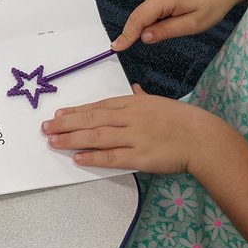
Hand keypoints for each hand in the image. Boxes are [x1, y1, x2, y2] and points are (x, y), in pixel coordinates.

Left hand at [42, 84, 215, 173]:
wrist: (202, 137)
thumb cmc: (182, 120)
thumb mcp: (159, 102)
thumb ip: (142, 97)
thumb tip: (133, 89)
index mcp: (133, 103)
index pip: (98, 106)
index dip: (76, 111)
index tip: (58, 115)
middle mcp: (130, 117)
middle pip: (91, 119)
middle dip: (65, 124)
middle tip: (45, 128)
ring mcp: (134, 137)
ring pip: (96, 136)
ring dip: (72, 139)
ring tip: (53, 142)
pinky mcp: (140, 157)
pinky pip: (111, 157)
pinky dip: (93, 157)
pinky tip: (77, 158)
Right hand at [112, 0, 247, 50]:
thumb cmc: (215, 0)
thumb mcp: (194, 23)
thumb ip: (166, 31)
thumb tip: (144, 37)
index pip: (138, 19)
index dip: (126, 35)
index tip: (115, 47)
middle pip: (144, 15)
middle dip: (154, 28)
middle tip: (183, 25)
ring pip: (151, 10)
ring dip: (162, 18)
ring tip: (189, 12)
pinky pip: (157, 2)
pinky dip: (165, 10)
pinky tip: (186, 5)